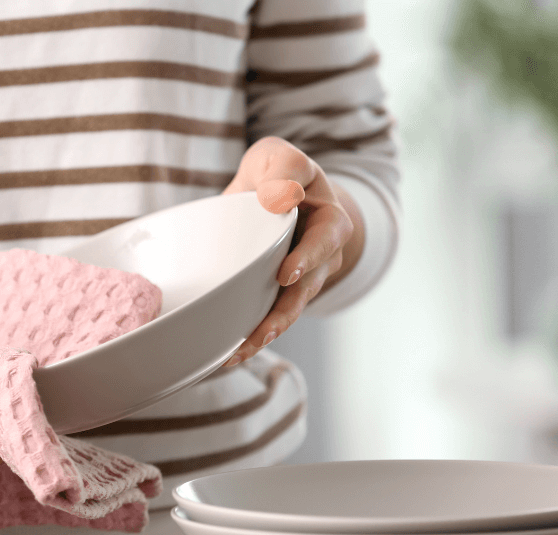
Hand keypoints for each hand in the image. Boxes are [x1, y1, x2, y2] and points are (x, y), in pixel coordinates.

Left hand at [220, 137, 360, 365]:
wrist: (274, 193)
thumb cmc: (278, 174)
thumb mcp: (280, 158)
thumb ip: (284, 168)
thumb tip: (278, 197)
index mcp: (329, 222)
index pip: (326, 240)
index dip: (309, 258)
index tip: (287, 274)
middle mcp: (323, 257)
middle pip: (307, 289)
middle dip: (284, 313)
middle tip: (262, 331)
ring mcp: (302, 280)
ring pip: (288, 311)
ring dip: (264, 333)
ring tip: (240, 351)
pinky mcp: (278, 294)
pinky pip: (270, 318)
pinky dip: (250, 337)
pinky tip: (228, 354)